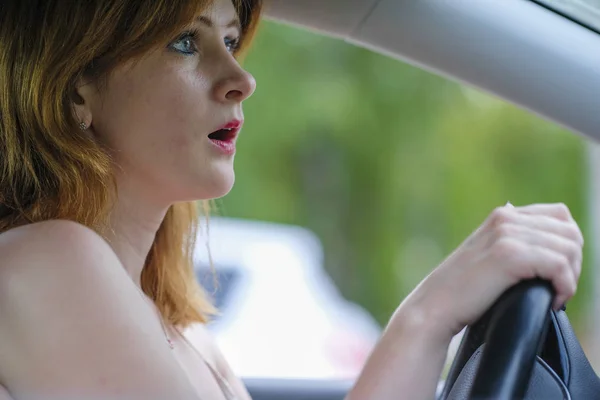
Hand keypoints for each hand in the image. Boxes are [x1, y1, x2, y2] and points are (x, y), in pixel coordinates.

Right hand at [399, 203, 583, 339]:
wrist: (436, 305)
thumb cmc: (463, 289)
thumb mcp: (490, 255)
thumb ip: (515, 241)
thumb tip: (552, 242)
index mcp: (503, 215)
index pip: (561, 216)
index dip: (568, 245)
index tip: (557, 273)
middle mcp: (506, 218)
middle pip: (570, 232)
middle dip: (574, 264)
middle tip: (558, 289)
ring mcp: (506, 234)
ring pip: (569, 249)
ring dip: (571, 278)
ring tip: (554, 296)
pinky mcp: (509, 255)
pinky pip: (560, 266)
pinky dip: (565, 287)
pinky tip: (552, 302)